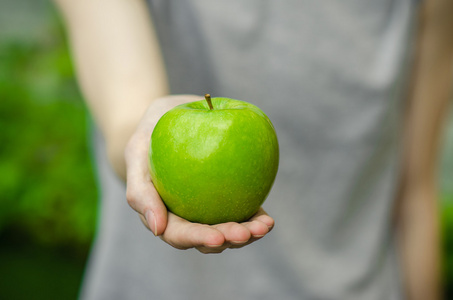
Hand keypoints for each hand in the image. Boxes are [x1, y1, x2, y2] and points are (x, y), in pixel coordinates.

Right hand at [124, 95, 274, 252]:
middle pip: (208, 237)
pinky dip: (254, 217)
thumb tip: (158, 229)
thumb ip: (140, 191)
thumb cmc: (147, 135)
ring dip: (247, 233)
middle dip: (230, 239)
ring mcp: (206, 209)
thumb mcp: (135, 153)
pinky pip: (241, 211)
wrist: (167, 118)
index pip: (179, 233)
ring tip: (265, 226)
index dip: (199, 238)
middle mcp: (185, 216)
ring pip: (228, 230)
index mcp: (162, 214)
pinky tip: (267, 218)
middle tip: (249, 232)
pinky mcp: (225, 197)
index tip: (219, 238)